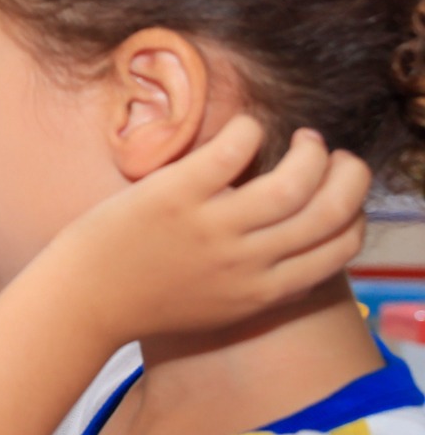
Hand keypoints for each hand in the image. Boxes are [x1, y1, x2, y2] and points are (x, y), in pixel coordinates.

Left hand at [31, 117, 370, 348]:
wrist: (81, 304)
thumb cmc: (143, 300)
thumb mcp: (218, 308)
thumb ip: (259, 284)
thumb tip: (293, 255)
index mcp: (263, 292)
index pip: (340, 249)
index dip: (354, 214)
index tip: (340, 194)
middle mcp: (247, 262)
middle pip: (332, 210)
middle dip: (349, 175)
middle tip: (332, 155)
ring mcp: (212, 228)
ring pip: (295, 179)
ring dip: (310, 149)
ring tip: (299, 138)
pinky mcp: (175, 196)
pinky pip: (233, 150)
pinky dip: (248, 129)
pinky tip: (241, 126)